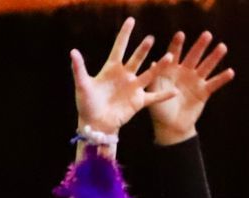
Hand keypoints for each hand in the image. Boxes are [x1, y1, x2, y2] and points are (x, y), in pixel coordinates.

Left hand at [70, 18, 176, 138]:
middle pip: (136, 58)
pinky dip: (164, 95)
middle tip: (150, 39)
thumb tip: (73, 51)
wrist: (95, 124)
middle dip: (143, 49)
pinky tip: (175, 91)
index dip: (125, 34)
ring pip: (149, 74)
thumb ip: (79, 68)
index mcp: (112, 69)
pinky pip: (154, 97)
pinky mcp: (138, 101)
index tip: (131, 20)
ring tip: (169, 56)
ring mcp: (133, 88)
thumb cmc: (87, 104)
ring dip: (159, 66)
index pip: (119, 47)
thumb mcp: (82, 85)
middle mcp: (125, 75)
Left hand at [147, 32, 234, 144]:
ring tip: (222, 47)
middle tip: (207, 34)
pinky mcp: (204, 92)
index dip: (177, 45)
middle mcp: (185, 72)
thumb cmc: (159, 109)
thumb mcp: (154, 93)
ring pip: (206, 66)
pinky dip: (222, 78)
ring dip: (214, 57)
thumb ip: (155, 78)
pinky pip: (214, 84)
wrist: (170, 127)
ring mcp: (196, 81)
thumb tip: (153, 62)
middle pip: (194, 56)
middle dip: (200, 46)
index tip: (181, 34)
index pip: (174, 54)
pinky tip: (230, 72)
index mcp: (171, 70)